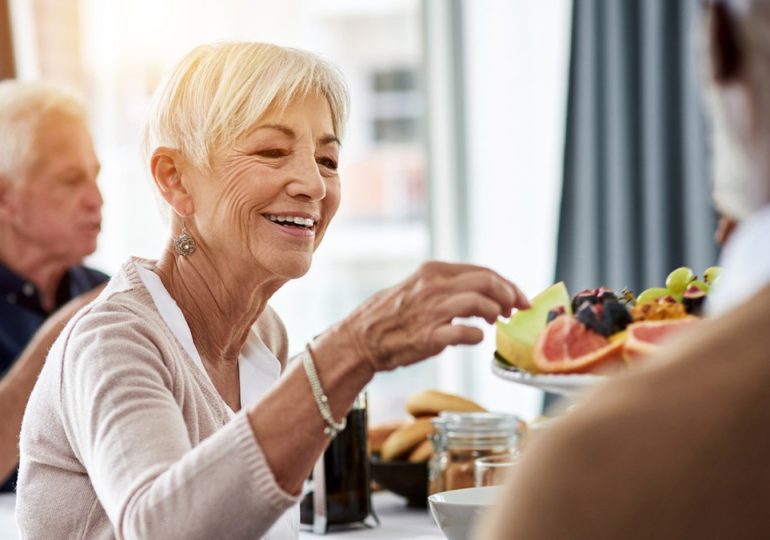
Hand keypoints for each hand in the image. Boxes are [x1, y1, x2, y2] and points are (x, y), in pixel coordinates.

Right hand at [336, 261, 528, 371]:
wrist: (360, 339)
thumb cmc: (391, 317)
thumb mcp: (419, 288)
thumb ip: (447, 287)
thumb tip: (484, 293)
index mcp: (433, 272)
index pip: (482, 271)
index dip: (507, 284)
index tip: (519, 298)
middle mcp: (434, 286)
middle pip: (486, 282)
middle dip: (509, 295)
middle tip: (516, 310)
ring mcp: (431, 311)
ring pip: (480, 302)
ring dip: (495, 313)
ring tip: (495, 323)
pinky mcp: (429, 336)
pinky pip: (465, 332)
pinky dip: (477, 335)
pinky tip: (476, 338)